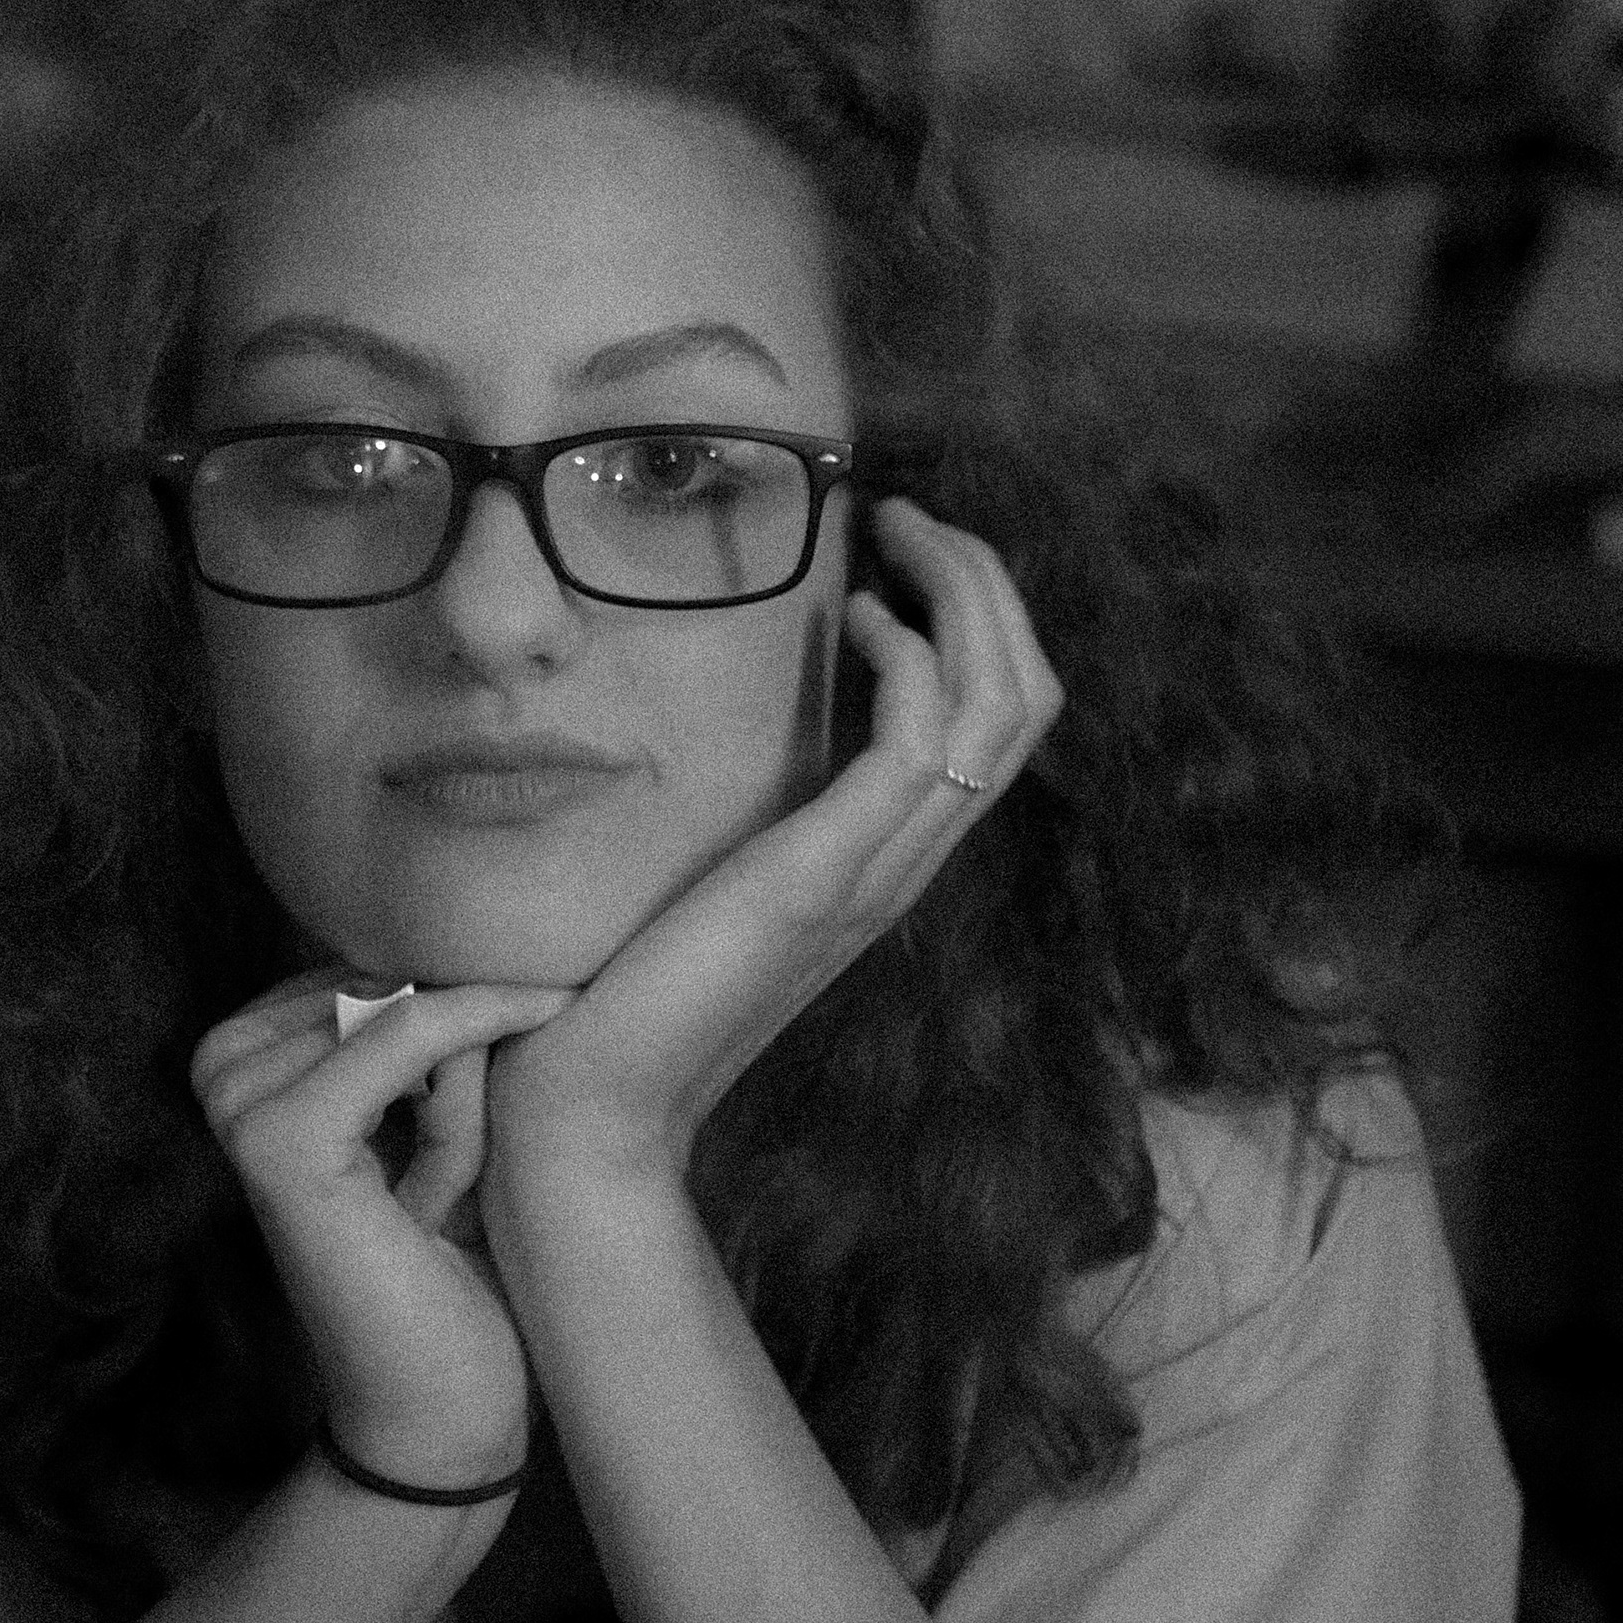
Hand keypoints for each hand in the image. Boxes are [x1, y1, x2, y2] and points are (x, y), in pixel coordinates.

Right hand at [192, 969, 575, 1486]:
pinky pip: (407, 1031)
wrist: (441, 1412)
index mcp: (250, 1055)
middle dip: (463, 1048)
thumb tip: (470, 939)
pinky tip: (528, 1061)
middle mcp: (222, 1068)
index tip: (499, 1086)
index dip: (455, 1013)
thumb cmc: (455, 1269)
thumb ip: (440, 1027)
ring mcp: (239, 1101)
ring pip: (409, 1004)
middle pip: (390, 977)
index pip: (373, 960)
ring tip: (466, 1184)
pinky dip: (479, 1040)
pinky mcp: (277, 1139)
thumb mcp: (450, 1120)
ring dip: (474, 1079)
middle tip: (476, 1170)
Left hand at [486, 499, 1063, 1176]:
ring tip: (895, 533)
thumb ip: (762, 819)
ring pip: (996, 706)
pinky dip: (908, 656)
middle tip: (913, 518)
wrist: (599, 1105)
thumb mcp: (719, 880)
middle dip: (988, 585)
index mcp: (888, 862)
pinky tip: (855, 616)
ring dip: (963, 594)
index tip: (906, 553)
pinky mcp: (824, 876)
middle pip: (1023, 698)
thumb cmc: (631, 996)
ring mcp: (875, 873)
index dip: (983, 621)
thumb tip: (756, 737)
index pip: (1001, 724)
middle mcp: (904, 865)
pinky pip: (918, 742)